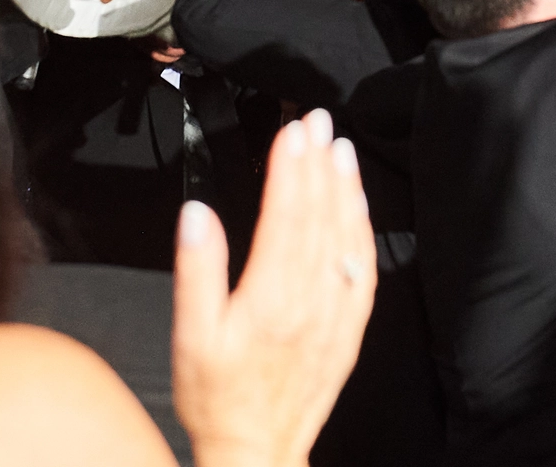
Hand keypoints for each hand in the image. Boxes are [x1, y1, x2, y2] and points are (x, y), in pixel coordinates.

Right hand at [173, 110, 375, 466]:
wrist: (257, 450)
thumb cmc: (218, 398)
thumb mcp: (191, 337)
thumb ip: (198, 271)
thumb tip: (197, 215)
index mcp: (272, 299)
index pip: (287, 215)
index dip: (292, 167)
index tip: (294, 130)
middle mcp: (311, 302)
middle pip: (320, 216)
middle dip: (319, 163)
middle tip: (319, 121)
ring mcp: (336, 314)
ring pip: (346, 238)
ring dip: (344, 189)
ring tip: (340, 150)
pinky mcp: (349, 328)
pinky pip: (364, 270)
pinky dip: (362, 231)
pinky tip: (357, 208)